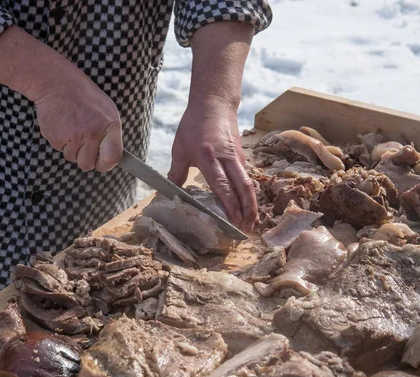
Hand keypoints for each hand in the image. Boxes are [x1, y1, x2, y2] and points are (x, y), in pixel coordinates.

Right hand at [0, 26, 122, 171]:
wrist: (56, 82)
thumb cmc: (82, 95)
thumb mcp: (105, 110)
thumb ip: (108, 134)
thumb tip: (109, 157)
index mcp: (109, 126)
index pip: (113, 158)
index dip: (105, 164)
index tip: (101, 162)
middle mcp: (93, 133)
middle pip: (88, 164)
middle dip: (83, 158)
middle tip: (81, 142)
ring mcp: (74, 136)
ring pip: (71, 158)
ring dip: (70, 147)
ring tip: (70, 127)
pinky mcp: (56, 138)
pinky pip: (59, 149)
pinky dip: (59, 140)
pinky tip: (61, 124)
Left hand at [168, 96, 257, 231]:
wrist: (214, 104)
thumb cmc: (194, 125)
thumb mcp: (180, 149)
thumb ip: (176, 173)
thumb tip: (168, 195)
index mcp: (209, 157)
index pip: (222, 185)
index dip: (229, 205)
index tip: (233, 221)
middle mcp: (227, 158)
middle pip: (243, 187)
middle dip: (247, 210)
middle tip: (246, 230)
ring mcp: (237, 157)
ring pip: (248, 184)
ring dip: (251, 205)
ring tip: (249, 223)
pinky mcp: (241, 157)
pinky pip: (247, 178)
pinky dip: (248, 195)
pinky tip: (246, 207)